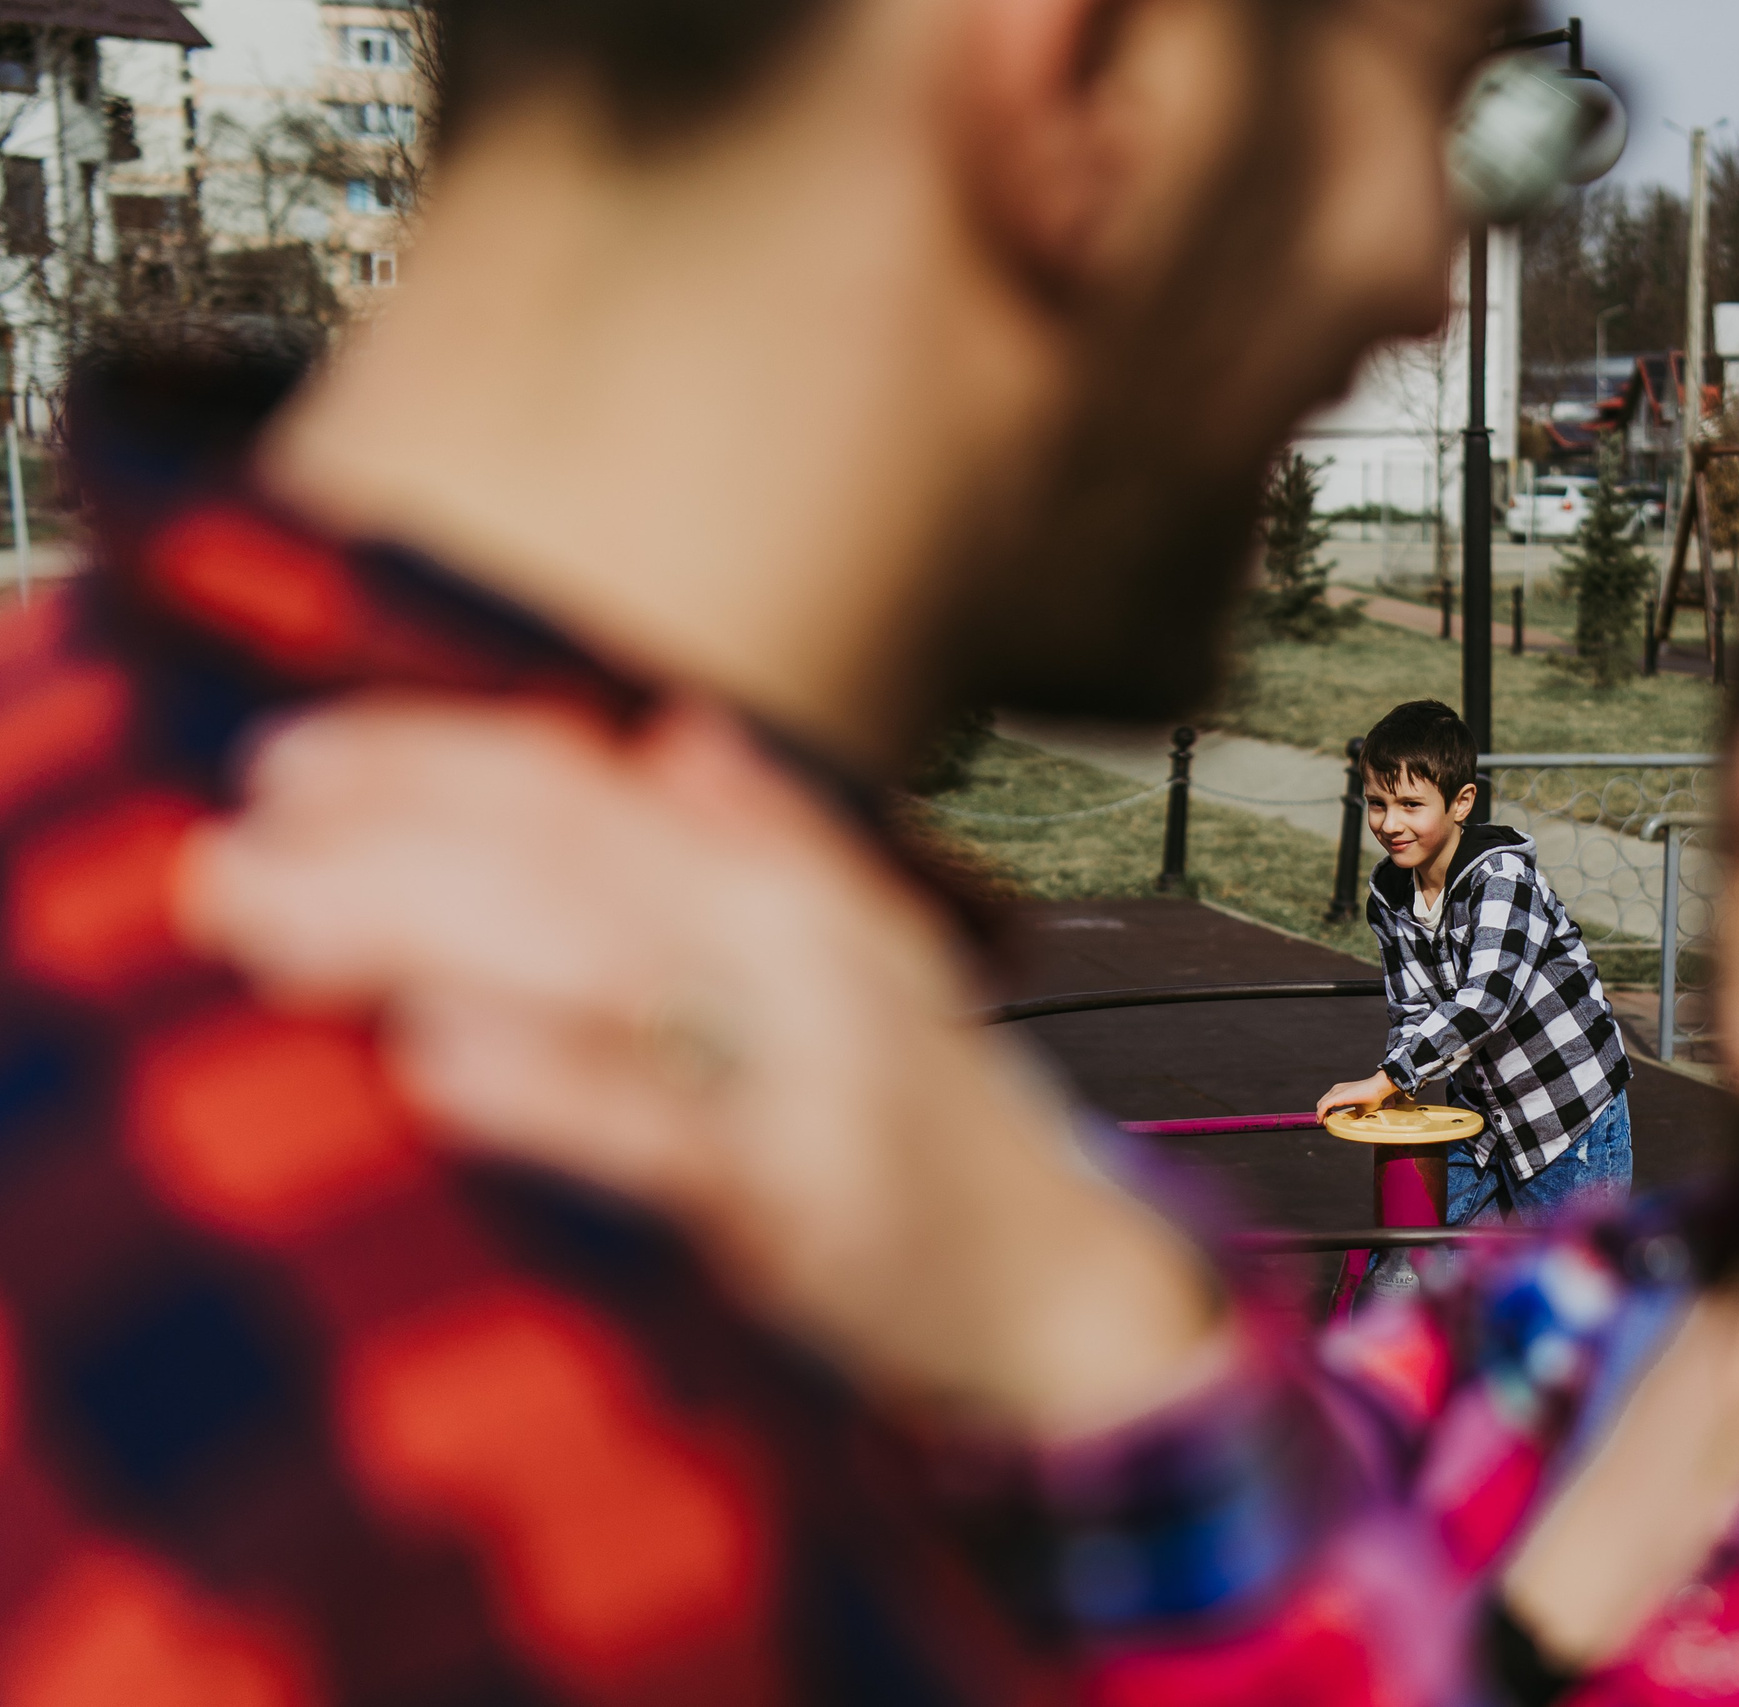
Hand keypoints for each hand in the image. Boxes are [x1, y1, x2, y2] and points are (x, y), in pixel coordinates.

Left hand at [176, 695, 1223, 1436]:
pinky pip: (670, 1137)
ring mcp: (810, 1075)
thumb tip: (675, 733)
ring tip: (274, 920)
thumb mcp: (880, 969)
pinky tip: (434, 1061)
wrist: (1073, 1294)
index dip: (441, 757)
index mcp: (798, 901)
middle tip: (232, 842)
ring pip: (606, 966)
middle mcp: (804, 961)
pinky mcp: (810, 1207)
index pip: (598, 793)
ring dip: (427, 932)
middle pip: (579, 862)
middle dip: (394, 837)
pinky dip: (556, 1089)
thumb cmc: (948, 1135)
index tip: (293, 755)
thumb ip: (776, 849)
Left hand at [1317, 1070, 1401, 1120]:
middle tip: (1324, 1123)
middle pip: (1322, 1103)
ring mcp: (1337, 1091)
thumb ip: (1354, 1116)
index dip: (1324, 1112)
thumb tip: (1352, 1125)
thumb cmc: (1373, 1097)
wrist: (1379, 1088)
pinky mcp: (1337, 1095)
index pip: (1327, 1102)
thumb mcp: (1361, 1110)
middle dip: (1322, 1114)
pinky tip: (1322, 1120)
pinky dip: (1321, 1114)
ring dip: (1321, 1115)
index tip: (1327, 1121)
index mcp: (1341, 1091)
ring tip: (1324, 1123)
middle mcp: (1337, 1089)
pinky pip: (1324, 1106)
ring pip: (1321, 1104)